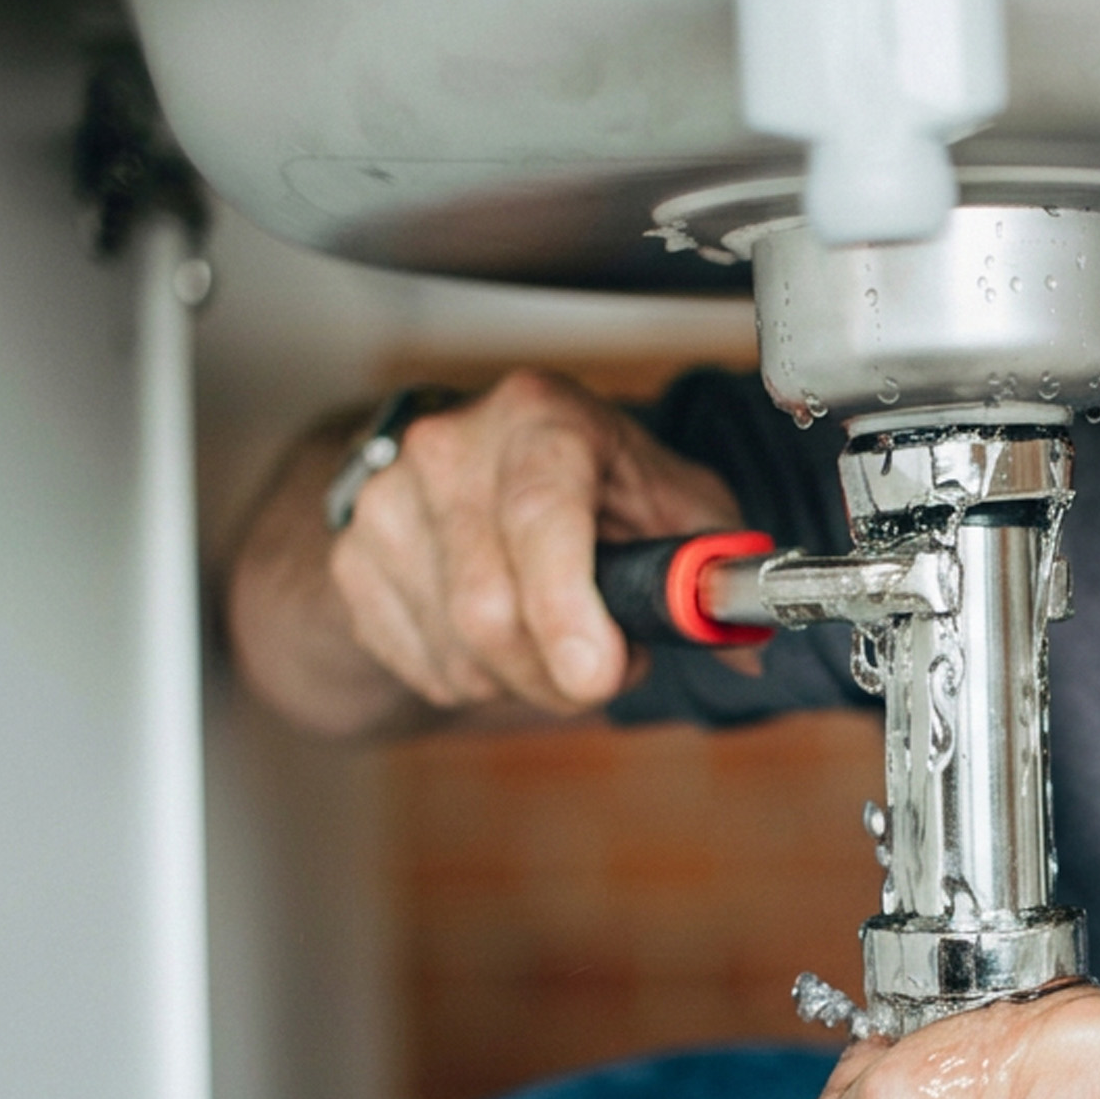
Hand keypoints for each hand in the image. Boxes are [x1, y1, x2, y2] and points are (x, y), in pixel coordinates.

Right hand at [328, 370, 744, 714]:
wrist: (475, 467)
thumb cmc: (594, 483)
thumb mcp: (672, 500)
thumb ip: (716, 570)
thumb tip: (747, 653)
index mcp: (541, 417)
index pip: (541, 513)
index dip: (566, 606)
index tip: (599, 674)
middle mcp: (450, 447)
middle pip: (491, 609)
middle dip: (563, 673)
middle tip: (608, 667)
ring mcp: (388, 504)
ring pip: (462, 653)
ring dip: (529, 679)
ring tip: (558, 635)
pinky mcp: (352, 560)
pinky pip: (429, 669)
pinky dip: (484, 680)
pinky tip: (504, 637)